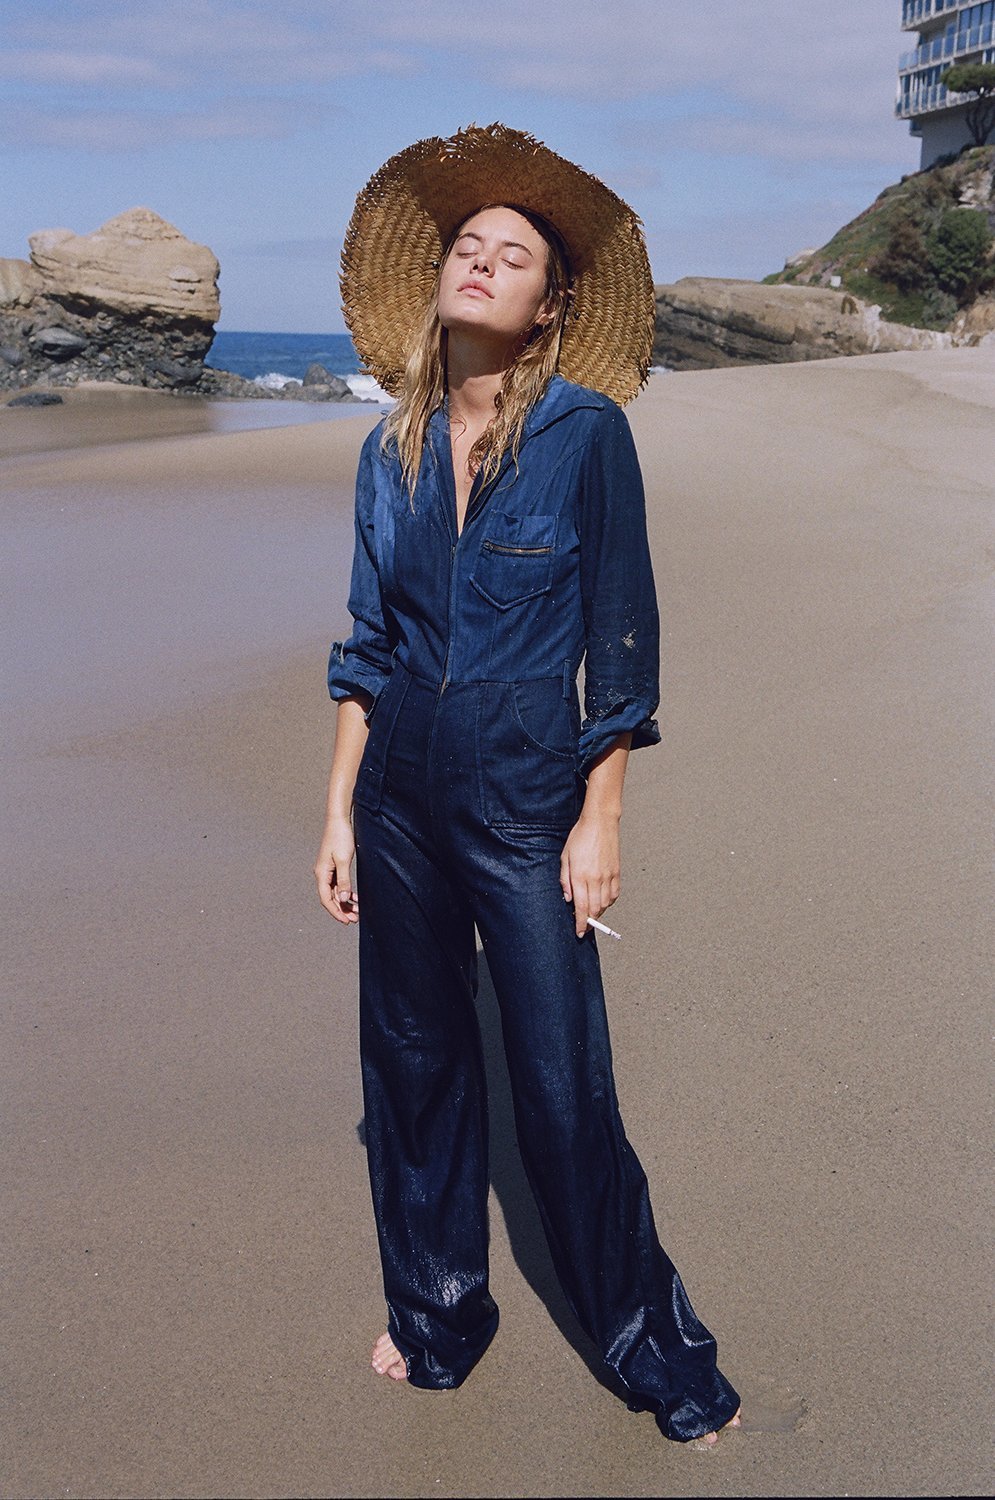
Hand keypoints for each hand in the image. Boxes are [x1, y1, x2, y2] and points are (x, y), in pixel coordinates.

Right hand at [314, 813, 359, 923]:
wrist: (339, 820)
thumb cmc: (340, 837)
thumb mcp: (344, 860)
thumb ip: (343, 881)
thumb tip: (343, 899)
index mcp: (321, 873)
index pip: (326, 899)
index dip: (336, 911)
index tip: (346, 921)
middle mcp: (322, 874)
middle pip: (330, 898)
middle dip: (341, 910)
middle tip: (354, 919)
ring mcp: (327, 870)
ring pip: (335, 892)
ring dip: (344, 902)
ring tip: (356, 911)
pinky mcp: (333, 866)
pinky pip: (338, 885)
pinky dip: (346, 892)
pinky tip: (354, 898)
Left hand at [560, 809, 620, 938]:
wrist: (600, 822)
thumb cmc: (580, 837)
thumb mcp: (565, 857)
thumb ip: (565, 879)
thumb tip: (567, 898)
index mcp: (580, 876)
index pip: (582, 907)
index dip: (581, 923)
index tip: (580, 932)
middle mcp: (595, 879)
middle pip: (595, 909)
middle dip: (589, 922)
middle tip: (584, 926)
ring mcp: (608, 876)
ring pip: (605, 904)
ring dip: (598, 913)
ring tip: (591, 913)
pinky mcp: (616, 872)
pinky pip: (614, 894)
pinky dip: (609, 902)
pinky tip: (603, 901)